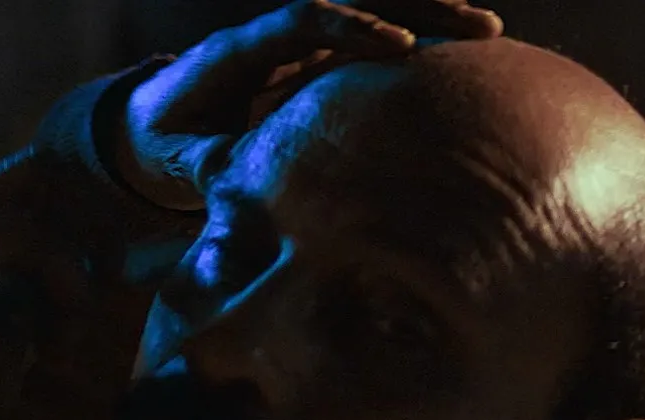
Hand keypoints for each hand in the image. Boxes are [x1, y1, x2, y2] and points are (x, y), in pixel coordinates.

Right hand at [0, 159, 154, 419]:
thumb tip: (78, 303)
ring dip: (23, 354)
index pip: (21, 192)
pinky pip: (0, 344)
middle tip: (58, 344)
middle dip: (69, 285)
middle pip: (32, 227)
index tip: (92, 286)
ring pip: (20, 285)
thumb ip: (4, 313)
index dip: (74, 234)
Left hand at [114, 0, 502, 209]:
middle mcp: (275, 36)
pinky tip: (468, 59)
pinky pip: (374, 43)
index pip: (303, 22)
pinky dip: (418, 44)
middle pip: (351, 3)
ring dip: (429, 18)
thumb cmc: (168, 146)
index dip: (353, 31)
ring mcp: (301, 46)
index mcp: (239, 51)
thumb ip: (207, 162)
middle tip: (475, 25)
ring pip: (372, 15)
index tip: (400, 47)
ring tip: (488, 33)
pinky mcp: (319, 64)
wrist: (156, 126)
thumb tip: (230, 178)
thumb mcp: (178, 157)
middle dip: (413, 9)